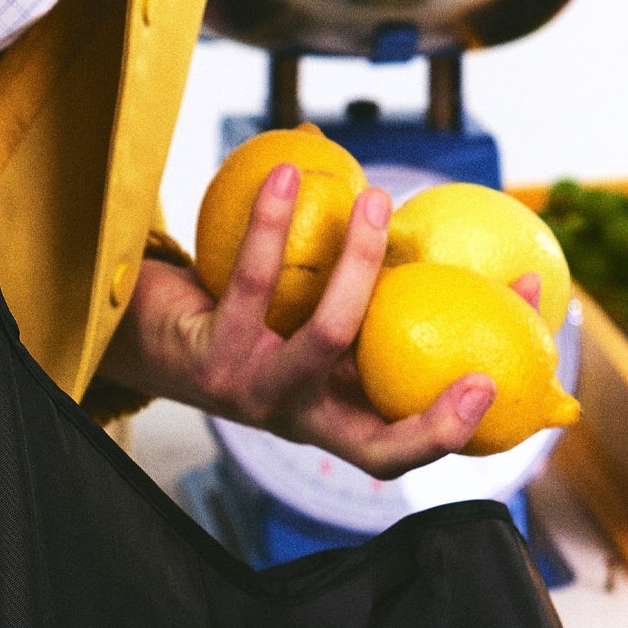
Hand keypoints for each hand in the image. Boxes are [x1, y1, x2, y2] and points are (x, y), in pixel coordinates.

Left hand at [100, 168, 539, 480]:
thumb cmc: (243, 319)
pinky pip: (253, 283)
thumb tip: (483, 257)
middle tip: (481, 349)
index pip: (388, 453)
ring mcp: (248, 391)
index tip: (490, 386)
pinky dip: (274, 224)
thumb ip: (382, 305)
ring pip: (326, 337)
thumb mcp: (310, 321)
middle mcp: (288, 416)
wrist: (137, 330)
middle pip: (371, 440)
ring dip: (361, 262)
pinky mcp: (207, 353)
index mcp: (321, 416)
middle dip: (432, 410)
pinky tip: (288, 174)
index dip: (441, 435)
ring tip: (377, 198)